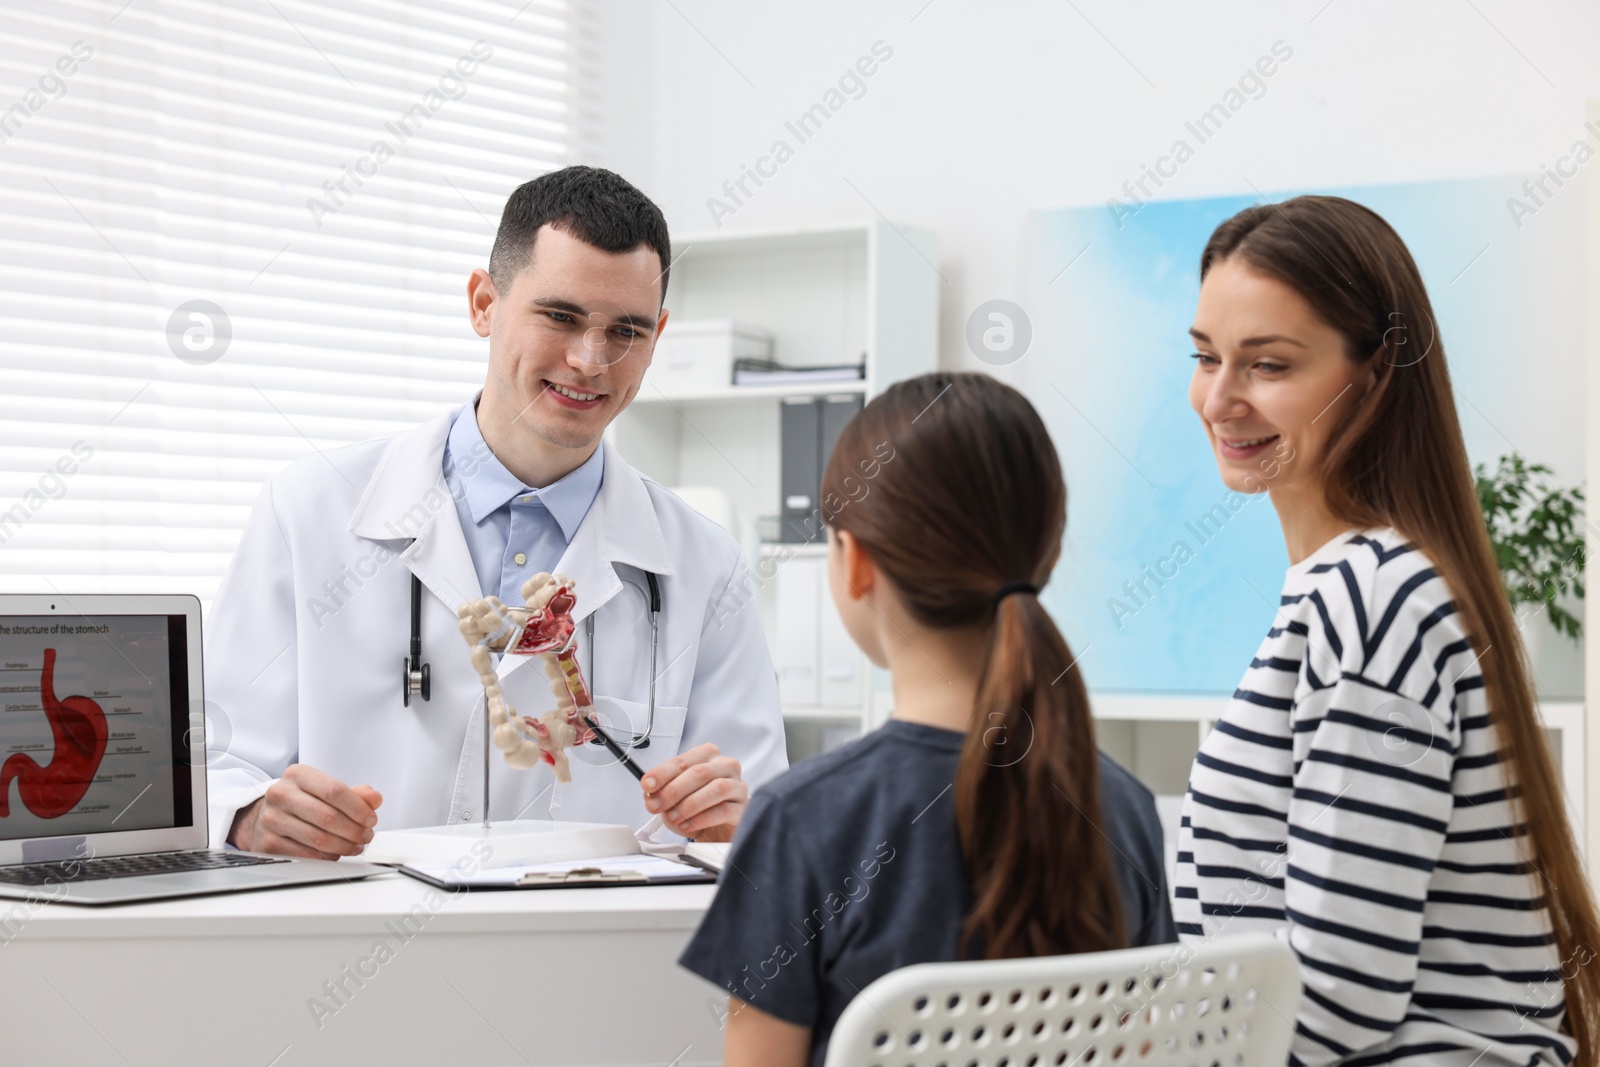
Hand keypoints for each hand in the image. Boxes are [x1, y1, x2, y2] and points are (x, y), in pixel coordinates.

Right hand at [228, 763, 382, 858]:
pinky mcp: (268, 843)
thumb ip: (353, 793)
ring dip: (345, 846)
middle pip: (328, 816)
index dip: (358, 808)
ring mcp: (272, 819)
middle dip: (355, 830)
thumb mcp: (324, 789)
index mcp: (297, 775)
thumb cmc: (300, 801)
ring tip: (356, 845)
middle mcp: (280, 794)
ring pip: (319, 838)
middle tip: (367, 836)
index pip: (334, 790)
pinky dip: (328, 856)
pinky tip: (337, 853)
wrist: (262, 816)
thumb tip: (374, 798)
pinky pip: (307, 854)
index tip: (371, 818)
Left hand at [641, 743, 746, 842]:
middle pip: (700, 772)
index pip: (683, 760)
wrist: (718, 831)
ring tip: (673, 817)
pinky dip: (702, 818)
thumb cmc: (698, 809)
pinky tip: (688, 825)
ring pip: (716, 789)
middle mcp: (726, 766)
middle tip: (656, 805)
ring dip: (689, 804)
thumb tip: (650, 794)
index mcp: (708, 756)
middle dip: (673, 790)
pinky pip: (724, 810)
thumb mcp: (675, 799)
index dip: (663, 773)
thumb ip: (662, 793)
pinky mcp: (743, 808)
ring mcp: (738, 786)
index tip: (648, 784)